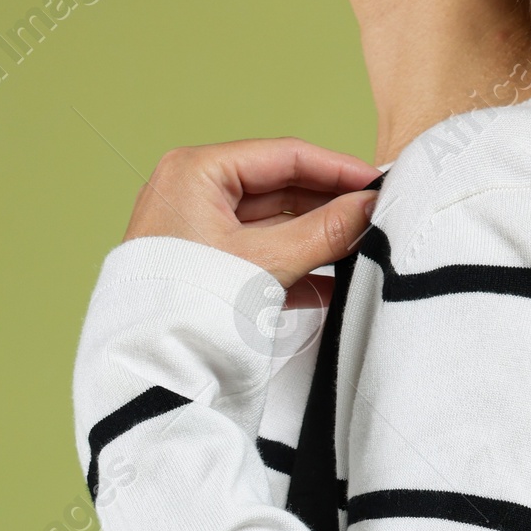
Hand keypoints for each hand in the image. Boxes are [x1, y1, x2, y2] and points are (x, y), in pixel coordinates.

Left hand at [124, 138, 382, 288]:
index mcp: (196, 172)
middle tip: (376, 217)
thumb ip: (324, 233)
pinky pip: (262, 259)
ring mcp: (201, 234)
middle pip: (280, 189)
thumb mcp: (266, 263)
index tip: (377, 182)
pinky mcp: (210, 272)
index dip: (336, 168)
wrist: (153, 373)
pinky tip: (336, 284)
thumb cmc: (190, 310)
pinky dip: (298, 269)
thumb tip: (369, 209)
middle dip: (330, 207)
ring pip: (275, 227)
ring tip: (364, 250)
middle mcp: (194, 195)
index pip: (282, 157)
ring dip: (318, 240)